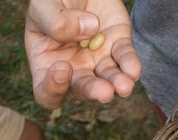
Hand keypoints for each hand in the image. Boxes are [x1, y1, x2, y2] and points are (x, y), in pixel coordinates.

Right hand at [24, 0, 140, 108]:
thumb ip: (55, 21)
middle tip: (105, 92)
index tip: (62, 68)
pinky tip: (133, 70)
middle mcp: (73, 68)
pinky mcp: (118, 45)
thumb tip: (88, 31)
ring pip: (108, 79)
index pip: (46, 92)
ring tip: (124, 86)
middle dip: (94, 91)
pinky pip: (125, 59)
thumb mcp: (44, 5)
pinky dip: (130, 65)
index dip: (53, 89)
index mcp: (46, 63)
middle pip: (82, 89)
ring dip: (117, 84)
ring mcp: (97, 59)